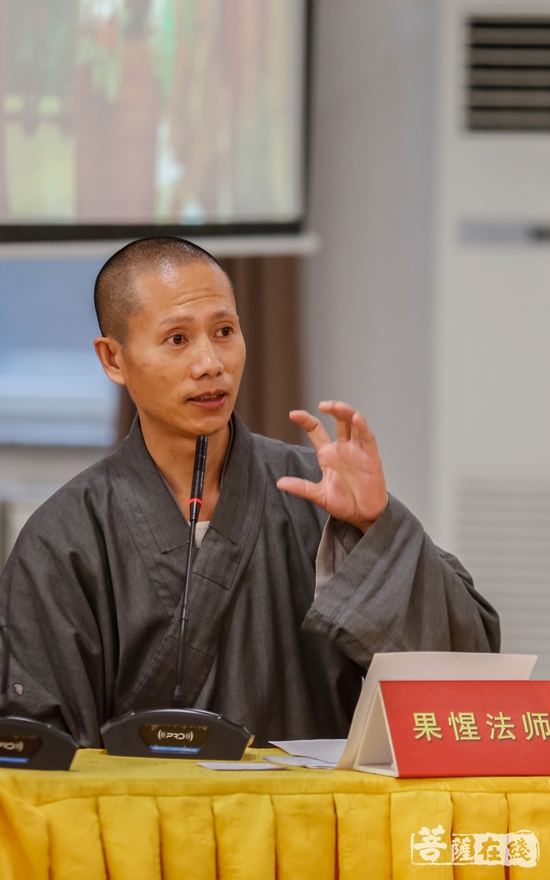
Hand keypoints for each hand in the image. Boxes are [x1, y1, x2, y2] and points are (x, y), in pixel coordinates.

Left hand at [276, 401, 387, 532]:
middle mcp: (343, 448)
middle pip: (339, 421)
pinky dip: (363, 428)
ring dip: (348, 413)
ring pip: (354, 424)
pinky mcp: (371, 458)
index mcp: (328, 454)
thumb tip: (279, 482)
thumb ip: (301, 487)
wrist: (363, 516)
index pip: (316, 430)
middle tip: (323, 405)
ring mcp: (358, 451)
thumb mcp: (318, 495)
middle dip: (332, 409)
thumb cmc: (343, 503)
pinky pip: (368, 439)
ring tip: (338, 407)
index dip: (306, 420)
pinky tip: (357, 419)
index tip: (293, 414)